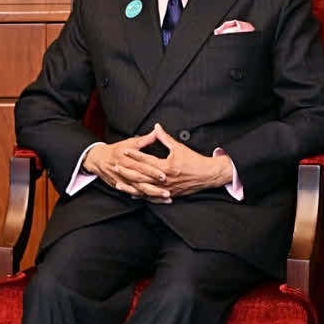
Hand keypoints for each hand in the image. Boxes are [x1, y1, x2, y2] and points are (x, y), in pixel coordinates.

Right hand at [82, 130, 171, 200]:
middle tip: (168, 191)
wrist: (98, 160)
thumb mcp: (129, 143)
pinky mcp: (122, 187)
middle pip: (141, 181)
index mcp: (126, 160)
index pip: (141, 167)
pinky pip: (135, 194)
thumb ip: (144, 139)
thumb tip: (156, 132)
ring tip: (165, 197)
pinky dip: (145, 198)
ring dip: (153, 195)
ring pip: (139, 191)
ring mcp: (122, 181)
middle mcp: (124, 172)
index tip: (164, 175)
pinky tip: (155, 200)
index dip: (152, 171)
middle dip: (155, 187)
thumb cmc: (115, 151)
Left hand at [120, 123, 234, 197]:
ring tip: (119, 183)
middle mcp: (164, 179)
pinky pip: (152, 197)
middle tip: (115, 167)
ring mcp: (166, 188)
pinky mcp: (169, 194)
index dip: (134, 155)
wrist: (208, 175)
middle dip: (127, 171)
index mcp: (166, 166)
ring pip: (144, 189)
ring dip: (130, 186)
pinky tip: (132, 194)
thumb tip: (156, 127)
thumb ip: (165, 138)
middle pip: (141, 175)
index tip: (124, 151)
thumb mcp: (179, 147)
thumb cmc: (194, 160)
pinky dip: (142, 196)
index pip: (146, 160)